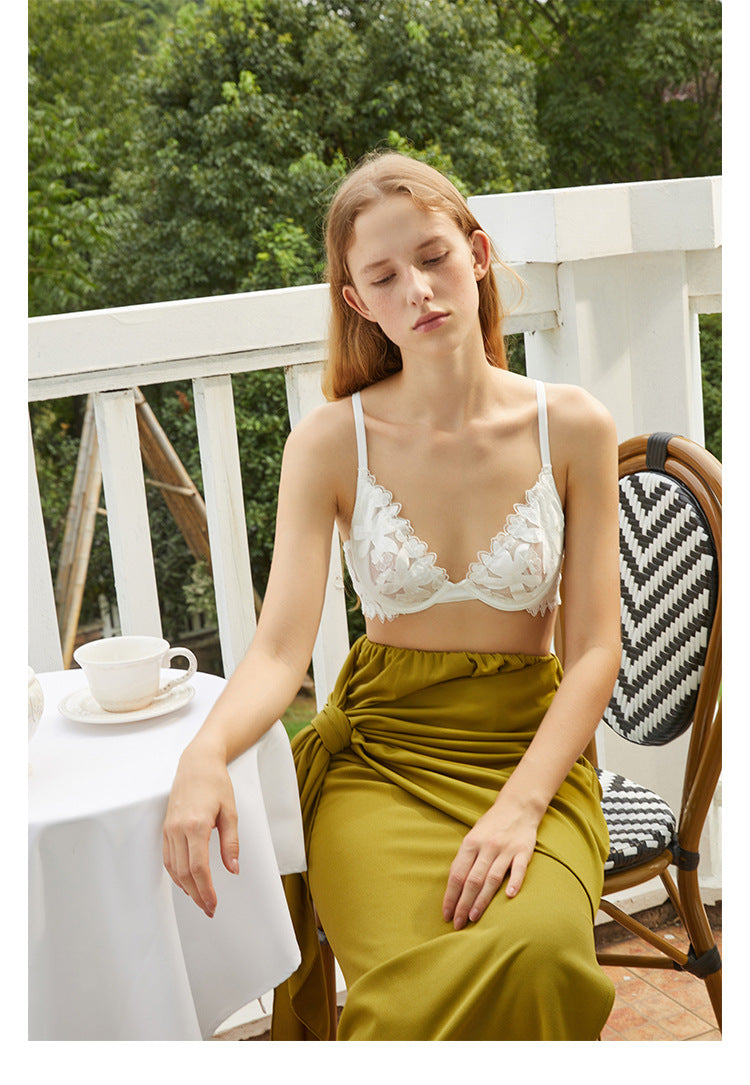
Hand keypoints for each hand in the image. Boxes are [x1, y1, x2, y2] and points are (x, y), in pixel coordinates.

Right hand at [162, 742, 238, 917]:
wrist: (197, 763)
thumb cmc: (216, 783)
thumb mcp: (230, 811)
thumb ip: (231, 842)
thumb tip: (233, 868)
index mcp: (196, 825)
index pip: (198, 868)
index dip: (206, 890)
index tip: (213, 904)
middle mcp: (178, 829)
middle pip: (184, 873)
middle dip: (197, 894)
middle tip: (209, 908)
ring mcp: (169, 829)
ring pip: (173, 868)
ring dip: (186, 887)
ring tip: (200, 899)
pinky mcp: (165, 828)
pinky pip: (168, 858)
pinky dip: (176, 874)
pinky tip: (186, 882)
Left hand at [442, 798, 538, 929]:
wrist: (517, 806)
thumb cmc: (491, 825)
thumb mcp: (472, 836)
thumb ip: (464, 858)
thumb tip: (452, 884)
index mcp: (470, 843)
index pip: (457, 874)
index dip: (451, 896)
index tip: (446, 914)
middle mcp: (487, 846)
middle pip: (472, 880)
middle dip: (463, 904)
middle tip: (458, 924)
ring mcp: (505, 849)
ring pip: (492, 879)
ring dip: (482, 900)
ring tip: (474, 918)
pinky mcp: (523, 851)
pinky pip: (519, 869)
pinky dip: (514, 882)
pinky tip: (509, 896)